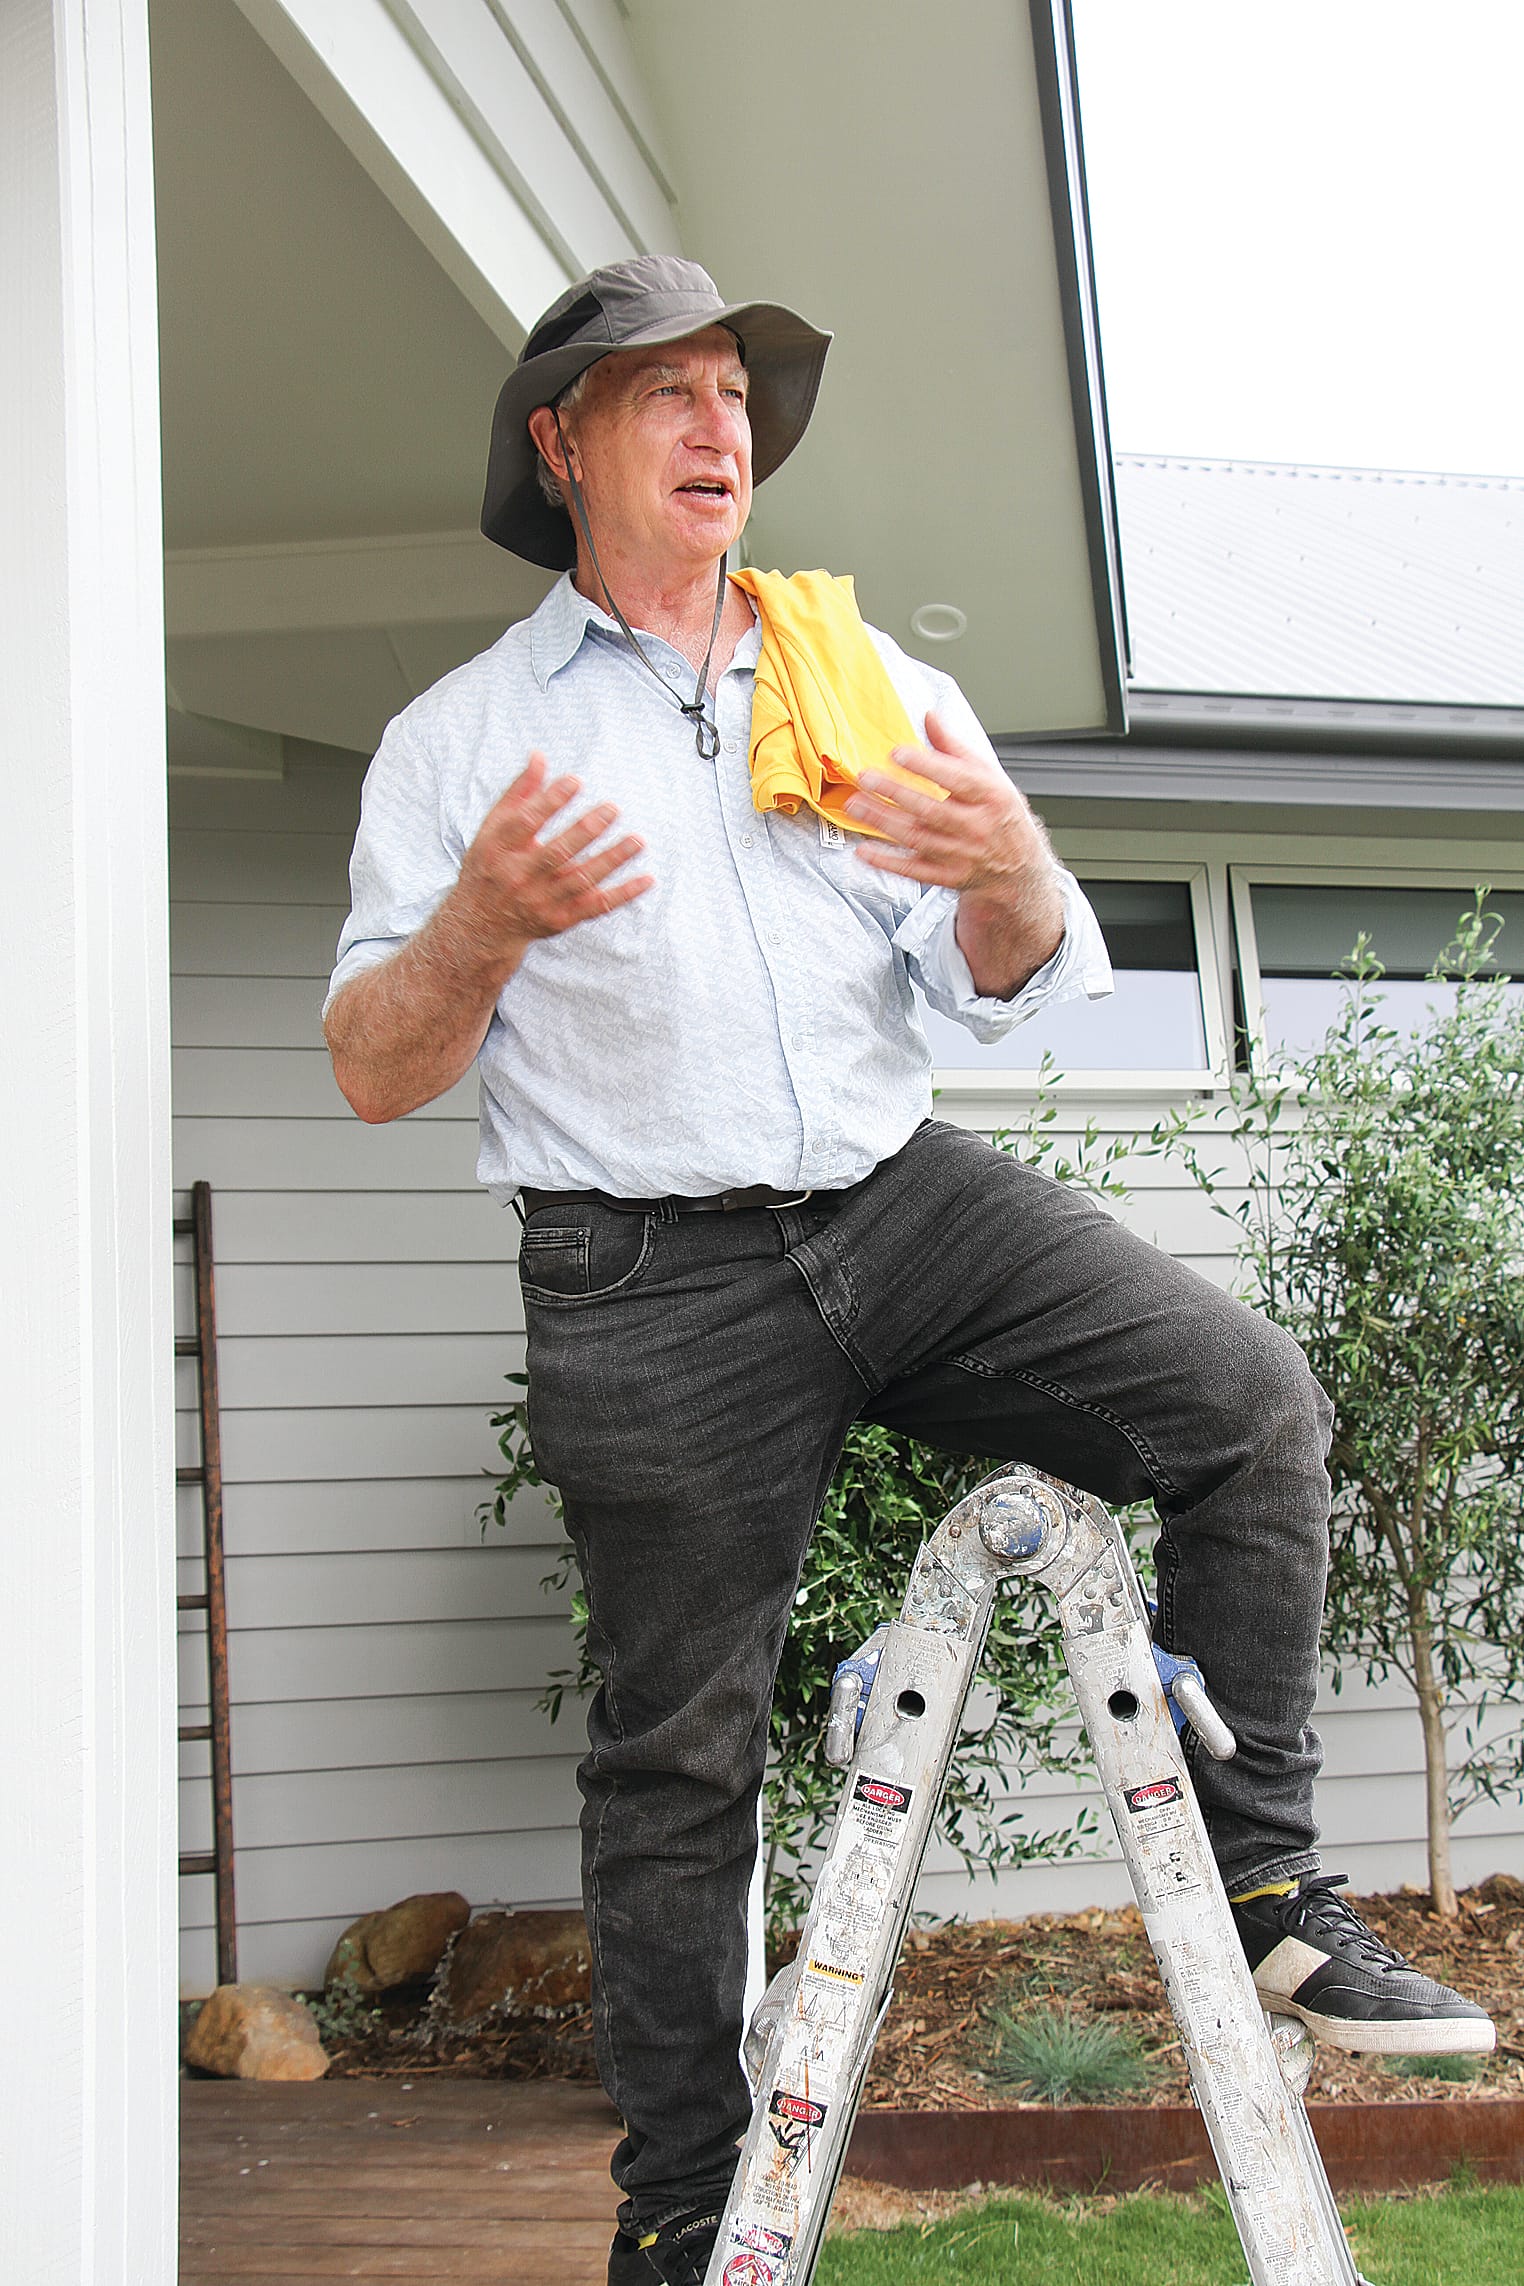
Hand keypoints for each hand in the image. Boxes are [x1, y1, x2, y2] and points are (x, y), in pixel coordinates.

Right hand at [451, 752, 652, 961]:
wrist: (483, 924)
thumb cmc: (491, 866)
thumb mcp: (494, 828)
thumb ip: (519, 793)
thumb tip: (539, 757)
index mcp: (499, 849)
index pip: (526, 822)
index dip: (551, 800)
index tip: (576, 781)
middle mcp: (519, 876)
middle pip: (555, 853)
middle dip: (586, 831)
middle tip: (613, 808)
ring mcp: (540, 901)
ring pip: (581, 880)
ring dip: (611, 860)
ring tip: (637, 841)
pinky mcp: (560, 919)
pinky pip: (596, 907)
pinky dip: (623, 895)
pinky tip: (646, 879)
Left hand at [845, 711, 1063, 996]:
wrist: (1019, 869)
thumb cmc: (1000, 815)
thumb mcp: (989, 777)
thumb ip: (955, 749)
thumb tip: (930, 717)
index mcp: (991, 797)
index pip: (957, 779)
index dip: (926, 766)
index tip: (898, 753)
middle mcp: (977, 827)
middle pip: (931, 810)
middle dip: (895, 793)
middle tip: (866, 777)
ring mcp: (962, 855)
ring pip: (918, 838)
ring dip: (883, 822)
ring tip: (855, 805)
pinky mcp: (948, 877)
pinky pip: (914, 871)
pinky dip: (888, 862)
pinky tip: (864, 851)